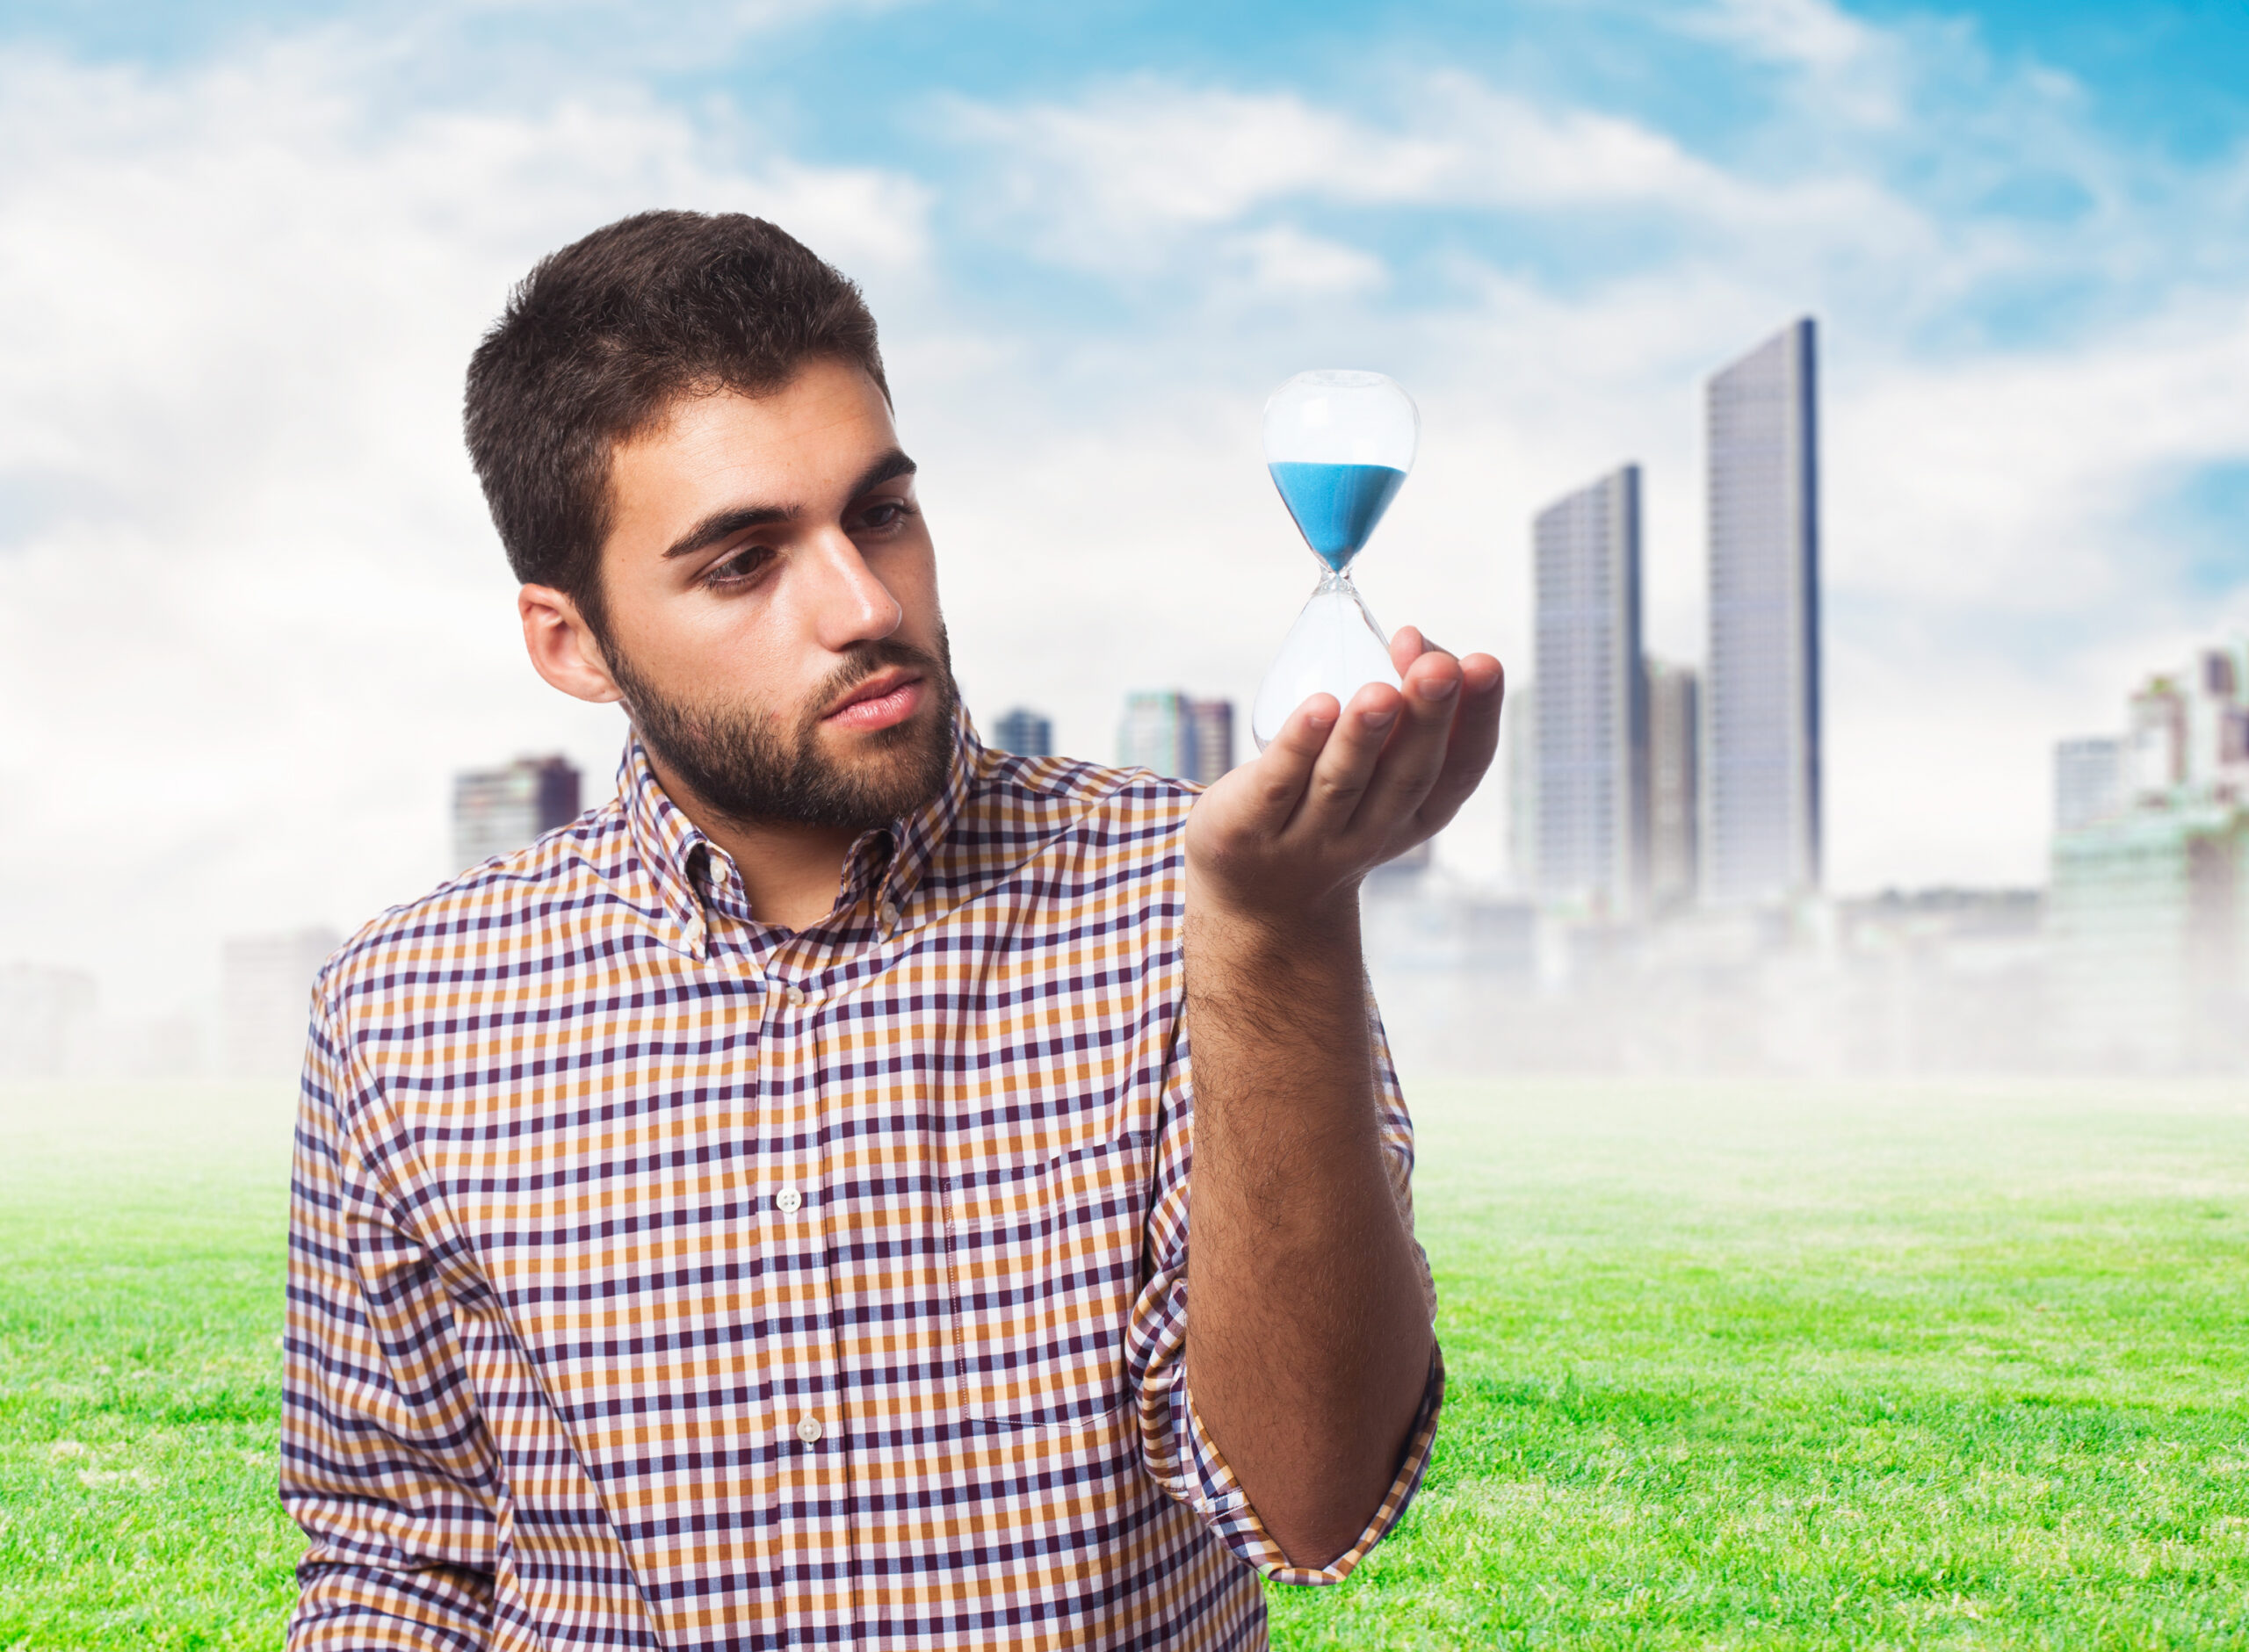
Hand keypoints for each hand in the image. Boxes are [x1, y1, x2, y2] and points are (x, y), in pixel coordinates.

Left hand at [1185, 627, 1503, 927]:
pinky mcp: (1249, 829)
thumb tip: (1406, 639)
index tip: (1483, 663)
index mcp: (1417, 814)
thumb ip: (1398, 695)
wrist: (1257, 899)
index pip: (1461, 770)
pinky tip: (1317, 708)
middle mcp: (1371, 832)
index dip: (1478, 718)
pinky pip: (1278, 786)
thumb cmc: (1324, 804)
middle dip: (1427, 719)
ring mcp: (1309, 840)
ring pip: (1342, 784)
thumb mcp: (1374, 761)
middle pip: (1407, 777)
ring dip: (1363, 737)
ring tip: (1381, 693)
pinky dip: (1299, 746)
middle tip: (1439, 668)